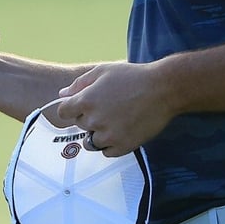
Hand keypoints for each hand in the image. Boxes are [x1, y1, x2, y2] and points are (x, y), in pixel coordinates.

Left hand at [56, 61, 172, 156]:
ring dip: (98, 133)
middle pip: (79, 124)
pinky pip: (106, 152)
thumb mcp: (103, 71)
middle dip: (89, 117)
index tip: (80, 106)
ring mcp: (108, 136)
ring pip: (91, 141)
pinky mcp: (122, 147)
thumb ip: (79, 83)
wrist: (162, 89)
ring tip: (114, 121)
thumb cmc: (132, 76)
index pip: (63, 112)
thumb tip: (62, 94)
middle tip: (108, 107)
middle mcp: (94, 120)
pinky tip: (121, 131)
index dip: (71, 108)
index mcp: (86, 101)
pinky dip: (110, 144)